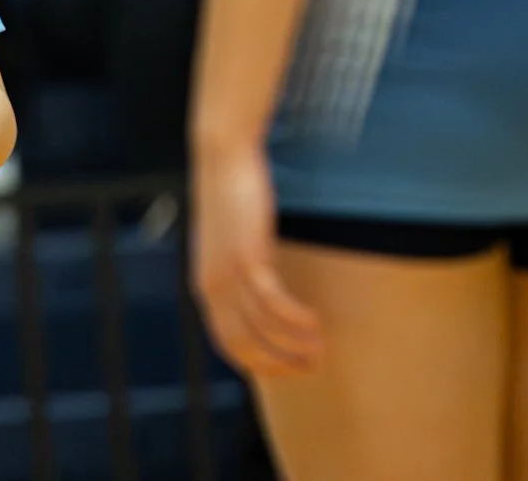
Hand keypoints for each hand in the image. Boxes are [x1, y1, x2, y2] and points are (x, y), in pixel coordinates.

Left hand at [191, 144, 322, 379]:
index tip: (289, 370)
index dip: (260, 364)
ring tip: (322, 349)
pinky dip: (296, 321)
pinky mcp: (247, 257)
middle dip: (281, 364)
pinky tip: (317, 324)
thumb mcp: (231, 242)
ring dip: (296, 345)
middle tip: (312, 367)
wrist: (223, 157)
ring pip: (264, 329)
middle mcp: (211, 287)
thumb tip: (263, 292)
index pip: (229, 344)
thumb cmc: (231, 197)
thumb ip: (240, 271)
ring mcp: (227, 274)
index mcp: (205, 286)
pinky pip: (274, 304)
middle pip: (245, 346)